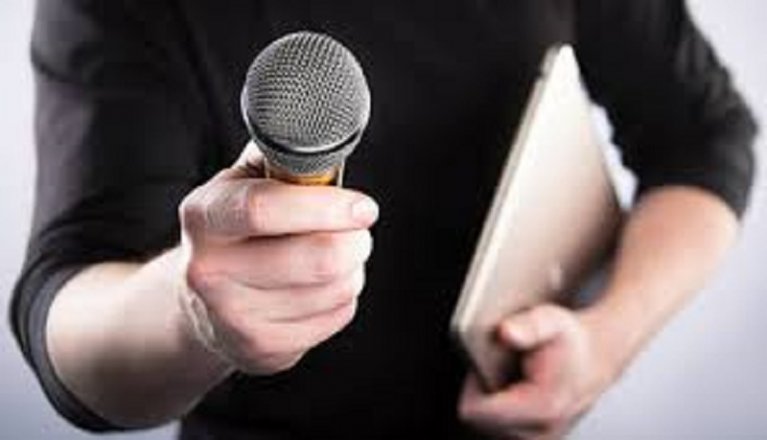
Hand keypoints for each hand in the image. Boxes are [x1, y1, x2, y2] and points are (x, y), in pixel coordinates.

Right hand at [177, 145, 377, 374]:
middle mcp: (209, 270)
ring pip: (336, 288)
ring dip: (353, 267)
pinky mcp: (261, 350)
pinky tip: (322, 287)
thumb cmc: (239, 231)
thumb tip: (328, 127)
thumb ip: (280, 158)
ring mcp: (233, 317)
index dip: (325, 206)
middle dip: (355, 239)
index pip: (264, 208)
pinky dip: (344, 297)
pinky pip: (336, 316)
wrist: (202, 304)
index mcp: (204, 216)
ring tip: (337, 255)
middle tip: (357, 228)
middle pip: (316, 258)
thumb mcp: (243, 184)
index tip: (364, 206)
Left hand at [459, 304, 623, 439]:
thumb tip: (505, 332)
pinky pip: (499, 426)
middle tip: (500, 365)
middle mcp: (540, 431)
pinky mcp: (534, 438)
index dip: (472, 383)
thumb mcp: (551, 320)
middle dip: (482, 390)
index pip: (475, 411)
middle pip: (479, 419)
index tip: (484, 361)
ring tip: (512, 375)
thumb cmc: (571, 340)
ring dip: (492, 399)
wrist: (595, 357)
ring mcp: (537, 438)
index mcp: (541, 407)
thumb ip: (527, 326)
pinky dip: (501, 406)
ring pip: (487, 424)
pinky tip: (514, 387)